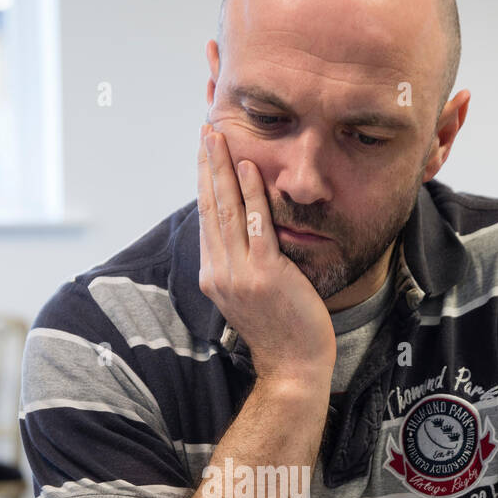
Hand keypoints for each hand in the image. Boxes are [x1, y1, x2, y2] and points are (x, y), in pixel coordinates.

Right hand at [197, 123, 335, 384]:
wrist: (293, 367)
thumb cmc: (280, 331)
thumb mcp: (251, 295)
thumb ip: (243, 265)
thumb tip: (245, 235)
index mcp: (213, 276)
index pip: (206, 219)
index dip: (204, 183)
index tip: (204, 153)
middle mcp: (218, 273)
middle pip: (210, 208)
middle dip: (206, 166)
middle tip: (206, 130)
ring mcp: (239, 275)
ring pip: (227, 211)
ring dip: (222, 170)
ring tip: (219, 138)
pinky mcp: (264, 275)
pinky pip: (257, 226)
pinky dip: (252, 195)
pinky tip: (248, 168)